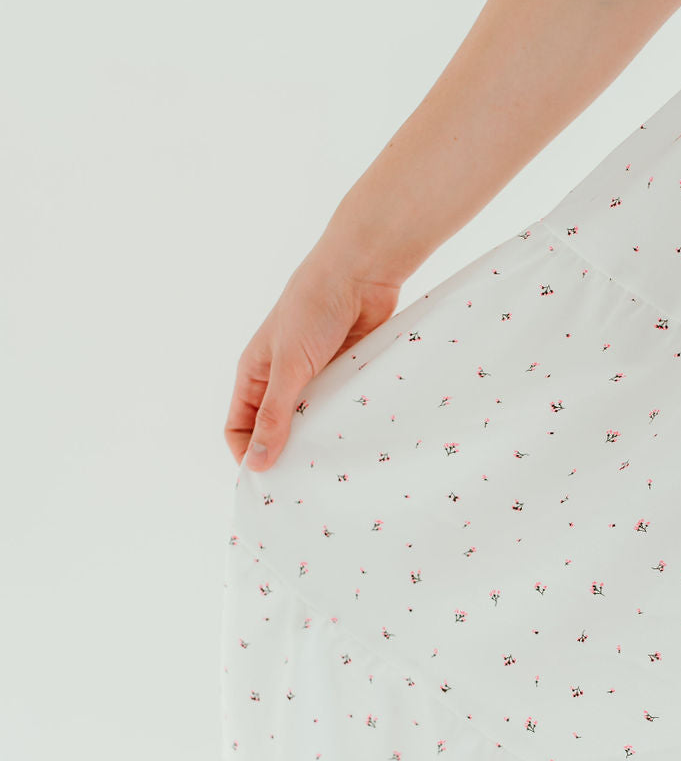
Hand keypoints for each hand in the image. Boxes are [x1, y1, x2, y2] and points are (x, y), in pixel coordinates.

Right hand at [224, 246, 402, 470]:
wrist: (361, 272)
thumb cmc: (314, 309)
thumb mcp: (289, 366)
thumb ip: (275, 415)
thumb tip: (257, 463)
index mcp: (254, 374)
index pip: (239, 427)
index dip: (248, 455)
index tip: (270, 484)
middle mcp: (281, 379)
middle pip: (276, 430)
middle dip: (287, 456)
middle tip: (305, 488)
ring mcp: (315, 378)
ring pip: (312, 423)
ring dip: (320, 442)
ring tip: (333, 472)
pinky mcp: (344, 375)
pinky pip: (340, 410)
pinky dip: (345, 425)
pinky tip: (357, 444)